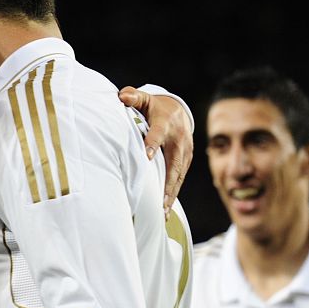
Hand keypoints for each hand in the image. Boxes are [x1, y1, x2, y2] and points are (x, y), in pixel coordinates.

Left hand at [118, 86, 192, 216]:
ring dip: (171, 193)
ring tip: (162, 211)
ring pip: (178, 175)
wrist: (178, 110)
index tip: (147, 156)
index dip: (153, 144)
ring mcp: (184, 152)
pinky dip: (174, 192)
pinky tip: (166, 208)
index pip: (158, 134)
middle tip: (159, 201)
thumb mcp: (145, 99)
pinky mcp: (187, 160)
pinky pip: (180, 178)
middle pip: (173, 163)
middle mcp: (177, 139)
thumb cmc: (155, 107)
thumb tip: (122, 96)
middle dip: (167, 183)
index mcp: (165, 123)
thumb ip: (133, 97)